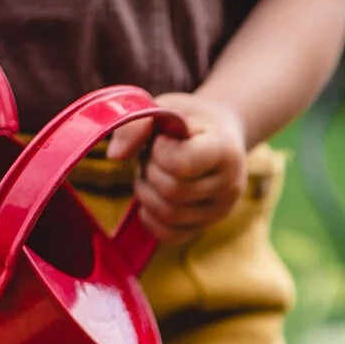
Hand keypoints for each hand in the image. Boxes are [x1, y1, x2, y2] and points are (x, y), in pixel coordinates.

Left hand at [107, 92, 247, 243]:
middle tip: (153, 157)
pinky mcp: (205, 227)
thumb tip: (115, 156)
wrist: (220, 136)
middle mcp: (229, 185)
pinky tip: (151, 197)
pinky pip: (170, 235)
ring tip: (152, 173)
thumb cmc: (189, 121)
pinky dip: (150, 218)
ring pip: (169, 215)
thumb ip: (139, 123)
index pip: (182, 164)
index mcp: (224, 150)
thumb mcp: (167, 108)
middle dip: (151, 172)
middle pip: (173, 192)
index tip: (163, 139)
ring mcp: (219, 211)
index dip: (160, 151)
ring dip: (147, 193)